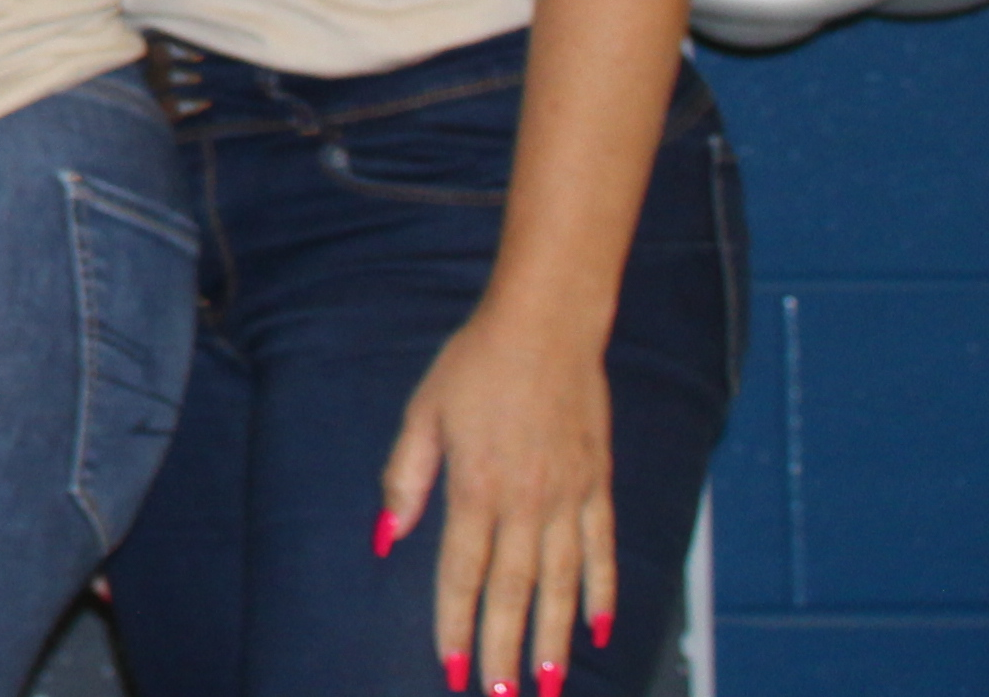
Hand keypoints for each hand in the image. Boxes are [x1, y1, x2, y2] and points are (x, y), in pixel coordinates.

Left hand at [386, 302, 616, 696]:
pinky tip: (599, 629)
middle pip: (514, 591)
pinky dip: (603, 593)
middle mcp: (526, 501)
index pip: (462, 572)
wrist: (546, 327)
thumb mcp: (422, 412)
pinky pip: (603, 551)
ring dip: (554, 637)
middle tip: (502, 694)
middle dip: (506, 648)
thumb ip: (405, 477)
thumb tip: (384, 535)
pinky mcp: (599, 486)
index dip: (455, 623)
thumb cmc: (475, 365)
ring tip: (548, 682)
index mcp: (475, 486)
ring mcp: (569, 497)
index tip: (453, 666)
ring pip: (562, 584)